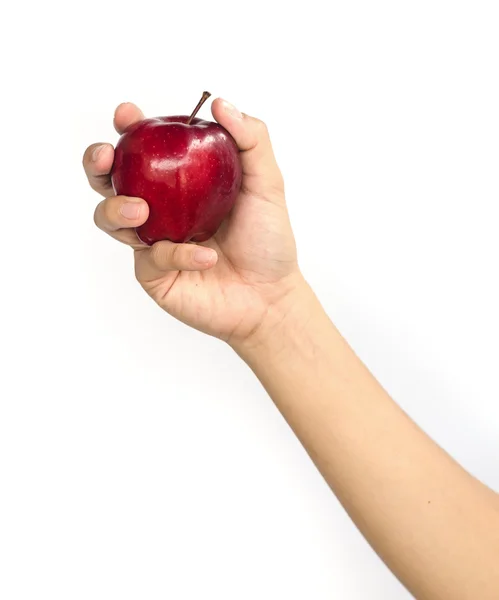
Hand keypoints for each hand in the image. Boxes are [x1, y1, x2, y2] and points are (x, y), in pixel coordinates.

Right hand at [83, 99, 301, 345]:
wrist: (270, 297)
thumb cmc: (267, 240)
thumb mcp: (267, 184)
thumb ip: (250, 140)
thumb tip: (218, 103)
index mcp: (179, 182)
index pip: (145, 149)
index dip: (129, 128)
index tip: (127, 115)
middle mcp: (160, 208)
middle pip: (110, 180)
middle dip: (97, 164)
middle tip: (106, 157)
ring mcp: (152, 240)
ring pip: (109, 218)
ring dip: (116, 209)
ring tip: (140, 211)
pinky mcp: (153, 273)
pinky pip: (152, 256)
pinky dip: (177, 253)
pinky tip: (206, 255)